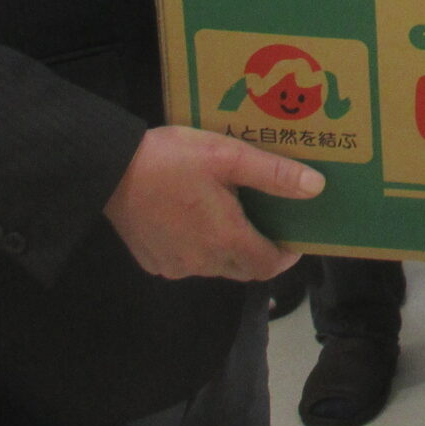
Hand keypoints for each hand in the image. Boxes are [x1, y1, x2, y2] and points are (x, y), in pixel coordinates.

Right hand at [103, 126, 324, 281]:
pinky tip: (194, 218)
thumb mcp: (228, 156)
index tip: (295, 237)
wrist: (109, 171)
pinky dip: (199, 247)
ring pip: (215, 267)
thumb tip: (315, 188)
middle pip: (243, 268)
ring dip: (228, 248)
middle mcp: (202, 263)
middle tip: (265, 220)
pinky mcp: (153, 261)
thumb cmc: (172, 159)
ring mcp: (175, 266)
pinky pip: (187, 262)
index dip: (287, 255)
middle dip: (260, 251)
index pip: (268, 265)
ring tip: (230, 213)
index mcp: (225, 240)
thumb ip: (273, 174)